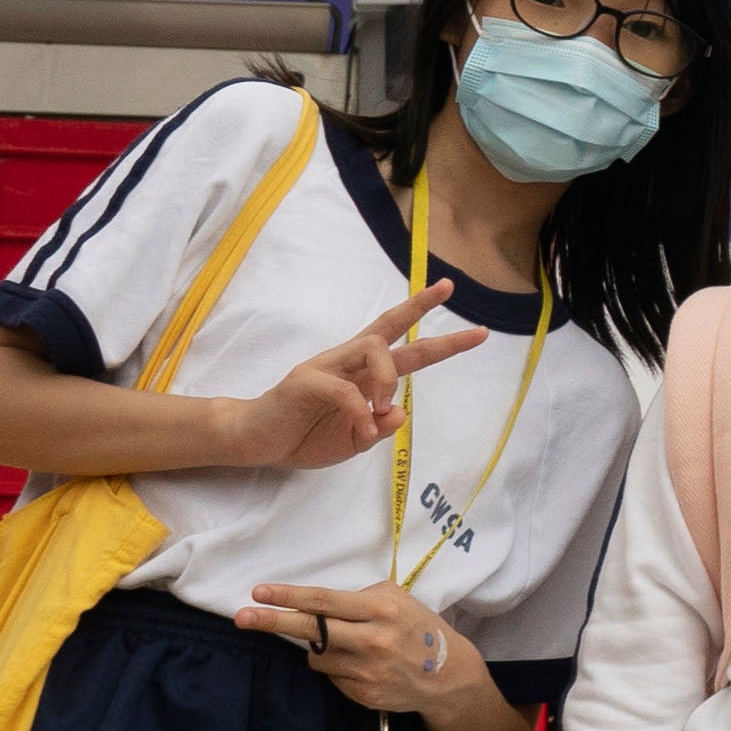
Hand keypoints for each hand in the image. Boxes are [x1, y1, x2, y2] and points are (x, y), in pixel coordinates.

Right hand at [227, 284, 479, 470]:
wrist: (255, 442)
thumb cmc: (304, 436)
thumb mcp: (354, 441)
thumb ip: (379, 427)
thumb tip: (400, 411)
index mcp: (361, 374)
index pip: (401, 345)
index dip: (435, 336)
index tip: (475, 330)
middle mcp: (347, 361)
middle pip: (389, 329)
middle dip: (422, 309)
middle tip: (449, 288)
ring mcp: (325, 366)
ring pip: (372, 347)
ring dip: (389, 377)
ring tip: (382, 407)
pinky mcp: (305, 380)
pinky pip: (344, 390)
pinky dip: (360, 411)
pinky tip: (363, 429)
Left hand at [235, 577, 502, 730]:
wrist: (447, 675)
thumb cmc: (419, 628)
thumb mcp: (398, 601)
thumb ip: (359, 600)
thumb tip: (315, 605)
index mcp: (380, 609)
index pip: (324, 601)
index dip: (288, 596)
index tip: (259, 592)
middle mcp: (371, 639)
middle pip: (310, 630)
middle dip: (272, 622)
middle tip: (241, 617)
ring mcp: (365, 670)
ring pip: (317, 656)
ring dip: (320, 648)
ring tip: (348, 645)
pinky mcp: (361, 693)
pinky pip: (332, 675)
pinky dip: (337, 667)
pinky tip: (362, 665)